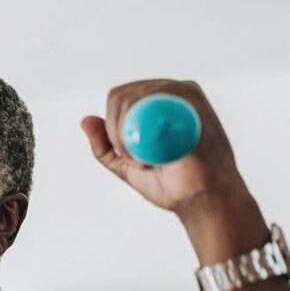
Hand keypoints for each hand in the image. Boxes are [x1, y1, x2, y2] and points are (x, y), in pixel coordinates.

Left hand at [80, 80, 250, 216]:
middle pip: (121, 95)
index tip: (124, 154)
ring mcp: (182, 92)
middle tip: (135, 159)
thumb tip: (85, 120)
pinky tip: (157, 151)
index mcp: (153, 103)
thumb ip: (104, 146)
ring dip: (130, 132)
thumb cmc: (171, 183)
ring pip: (133, 98)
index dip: (112, 126)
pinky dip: (148, 131)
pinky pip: (154, 104)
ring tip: (148, 158)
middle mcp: (168, 92)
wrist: (204, 198)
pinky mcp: (193, 97)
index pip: (118, 98)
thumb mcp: (127, 165)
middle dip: (117, 131)